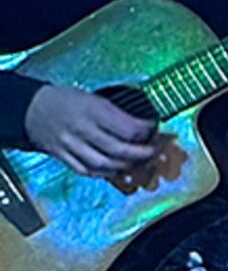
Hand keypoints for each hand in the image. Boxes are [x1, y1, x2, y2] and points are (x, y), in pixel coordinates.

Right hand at [21, 83, 158, 180]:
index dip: (147, 131)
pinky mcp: (62, 156)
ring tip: (139, 162)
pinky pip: (86, 170)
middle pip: (119, 149)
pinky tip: (115, 169)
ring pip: (104, 163)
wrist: (31, 108)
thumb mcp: (94, 97)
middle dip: (142, 153)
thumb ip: (115, 113)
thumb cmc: (65, 100)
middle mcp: (83, 129)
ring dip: (126, 165)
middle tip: (154, 150)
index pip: (129, 128)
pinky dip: (104, 173)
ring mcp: (71, 145)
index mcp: (94, 110)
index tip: (155, 129)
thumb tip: (142, 124)